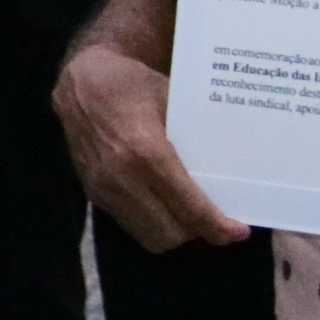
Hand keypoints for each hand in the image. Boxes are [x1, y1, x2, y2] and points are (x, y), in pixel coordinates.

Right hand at [53, 39, 247, 251]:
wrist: (79, 82)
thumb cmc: (131, 83)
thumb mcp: (173, 99)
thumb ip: (199, 134)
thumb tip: (240, 158)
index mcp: (147, 151)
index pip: (189, 208)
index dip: (218, 227)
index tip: (239, 230)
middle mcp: (123, 177)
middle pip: (173, 232)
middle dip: (200, 232)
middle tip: (218, 221)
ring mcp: (104, 188)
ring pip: (150, 236)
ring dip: (175, 232)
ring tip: (191, 217)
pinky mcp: (92, 192)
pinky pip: (129, 225)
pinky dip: (152, 224)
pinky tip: (164, 207)